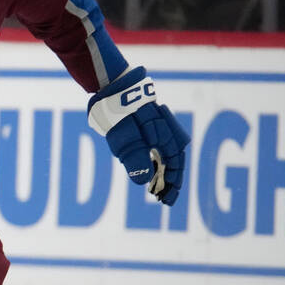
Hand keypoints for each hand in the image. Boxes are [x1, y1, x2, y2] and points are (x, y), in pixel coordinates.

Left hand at [88, 67, 189, 205]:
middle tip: (164, 198)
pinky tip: (151, 169)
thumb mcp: (123, 137)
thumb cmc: (116, 111)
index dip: (172, 183)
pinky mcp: (147, 123)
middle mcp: (166, 130)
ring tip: (158, 189)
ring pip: (166, 152)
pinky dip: (156, 159)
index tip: (165, 200)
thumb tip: (143, 181)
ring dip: (164, 171)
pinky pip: (157, 144)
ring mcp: (157, 126)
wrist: (109, 84)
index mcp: (165, 135)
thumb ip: (134, 157)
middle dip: (171, 180)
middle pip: (174, 159)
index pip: (175, 163)